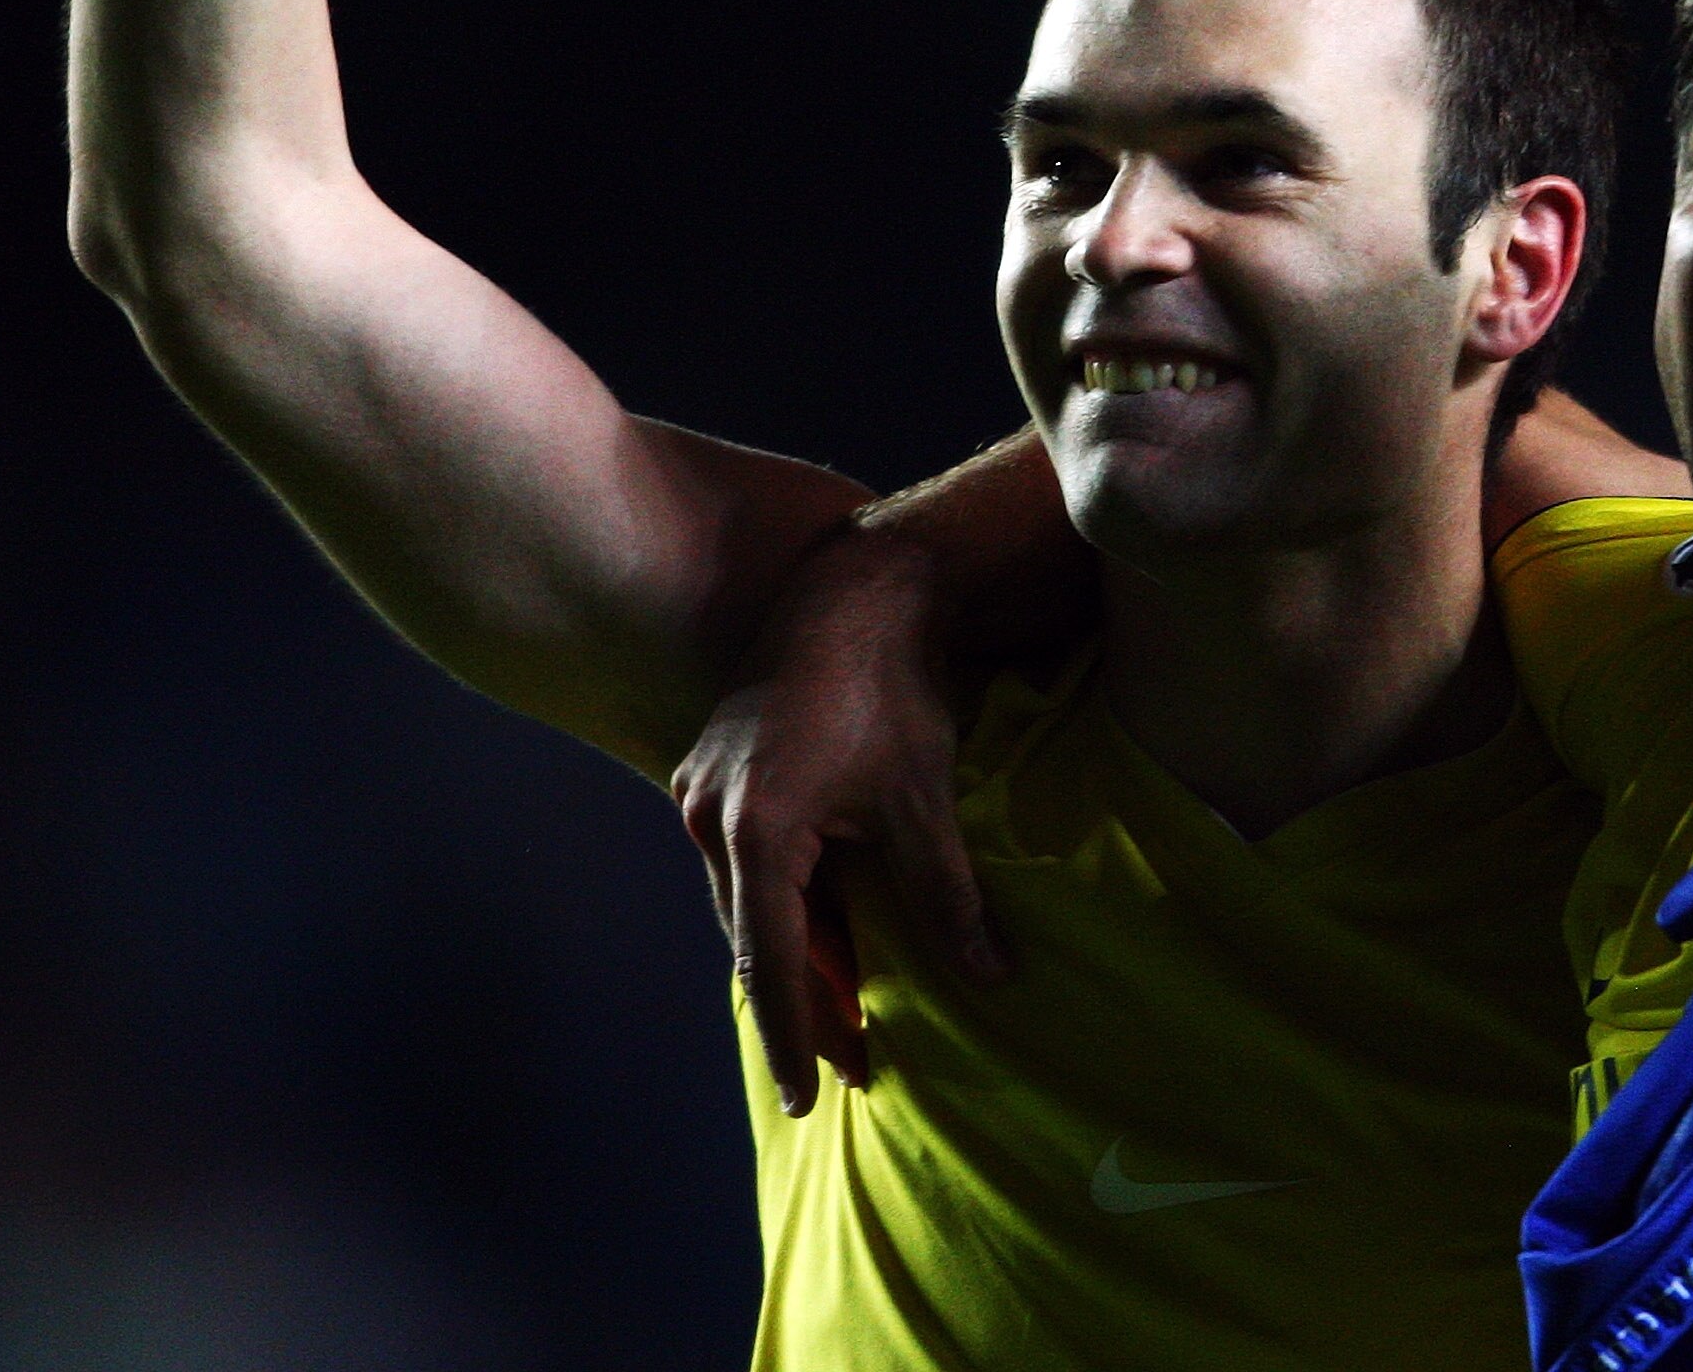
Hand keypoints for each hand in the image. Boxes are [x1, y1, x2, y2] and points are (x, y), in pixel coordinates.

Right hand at [671, 529, 1008, 1117]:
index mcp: (754, 833)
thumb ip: (947, 897)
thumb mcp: (922, 802)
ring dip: (791, 955)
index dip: (794, 1037)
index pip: (773, 965)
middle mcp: (708, 817)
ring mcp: (701, 791)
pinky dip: (781, 905)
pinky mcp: (711, 773)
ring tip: (843, 1014)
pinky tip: (822, 934)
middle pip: (752, 941)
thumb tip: (991, 978)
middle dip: (799, 1006)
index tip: (808, 1100)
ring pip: (744, 903)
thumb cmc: (890, 692)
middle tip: (848, 1066)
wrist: (851, 592)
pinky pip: (741, 864)